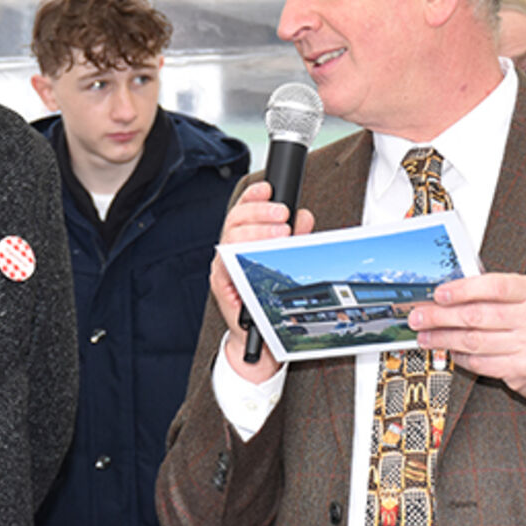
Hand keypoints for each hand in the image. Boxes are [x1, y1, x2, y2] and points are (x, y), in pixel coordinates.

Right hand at [208, 182, 314, 381]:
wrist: (258, 337)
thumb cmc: (268, 297)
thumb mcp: (284, 261)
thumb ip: (294, 237)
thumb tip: (304, 218)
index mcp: (243, 239)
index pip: (244, 210)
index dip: (253, 196)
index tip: (268, 188)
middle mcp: (229, 250)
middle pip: (235, 220)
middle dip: (259, 213)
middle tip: (283, 215)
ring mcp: (223, 267)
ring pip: (230, 239)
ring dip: (255, 232)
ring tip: (280, 233)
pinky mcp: (221, 285)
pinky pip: (224, 266)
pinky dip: (238, 257)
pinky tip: (255, 253)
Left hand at [406, 272, 525, 428]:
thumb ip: (499, 291)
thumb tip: (451, 290)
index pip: (494, 287)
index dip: (462, 290)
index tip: (439, 293)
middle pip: (477, 316)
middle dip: (440, 316)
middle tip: (418, 316)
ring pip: (473, 341)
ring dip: (443, 338)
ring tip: (424, 335)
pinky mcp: (520, 371)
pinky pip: (479, 362)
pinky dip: (459, 356)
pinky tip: (448, 350)